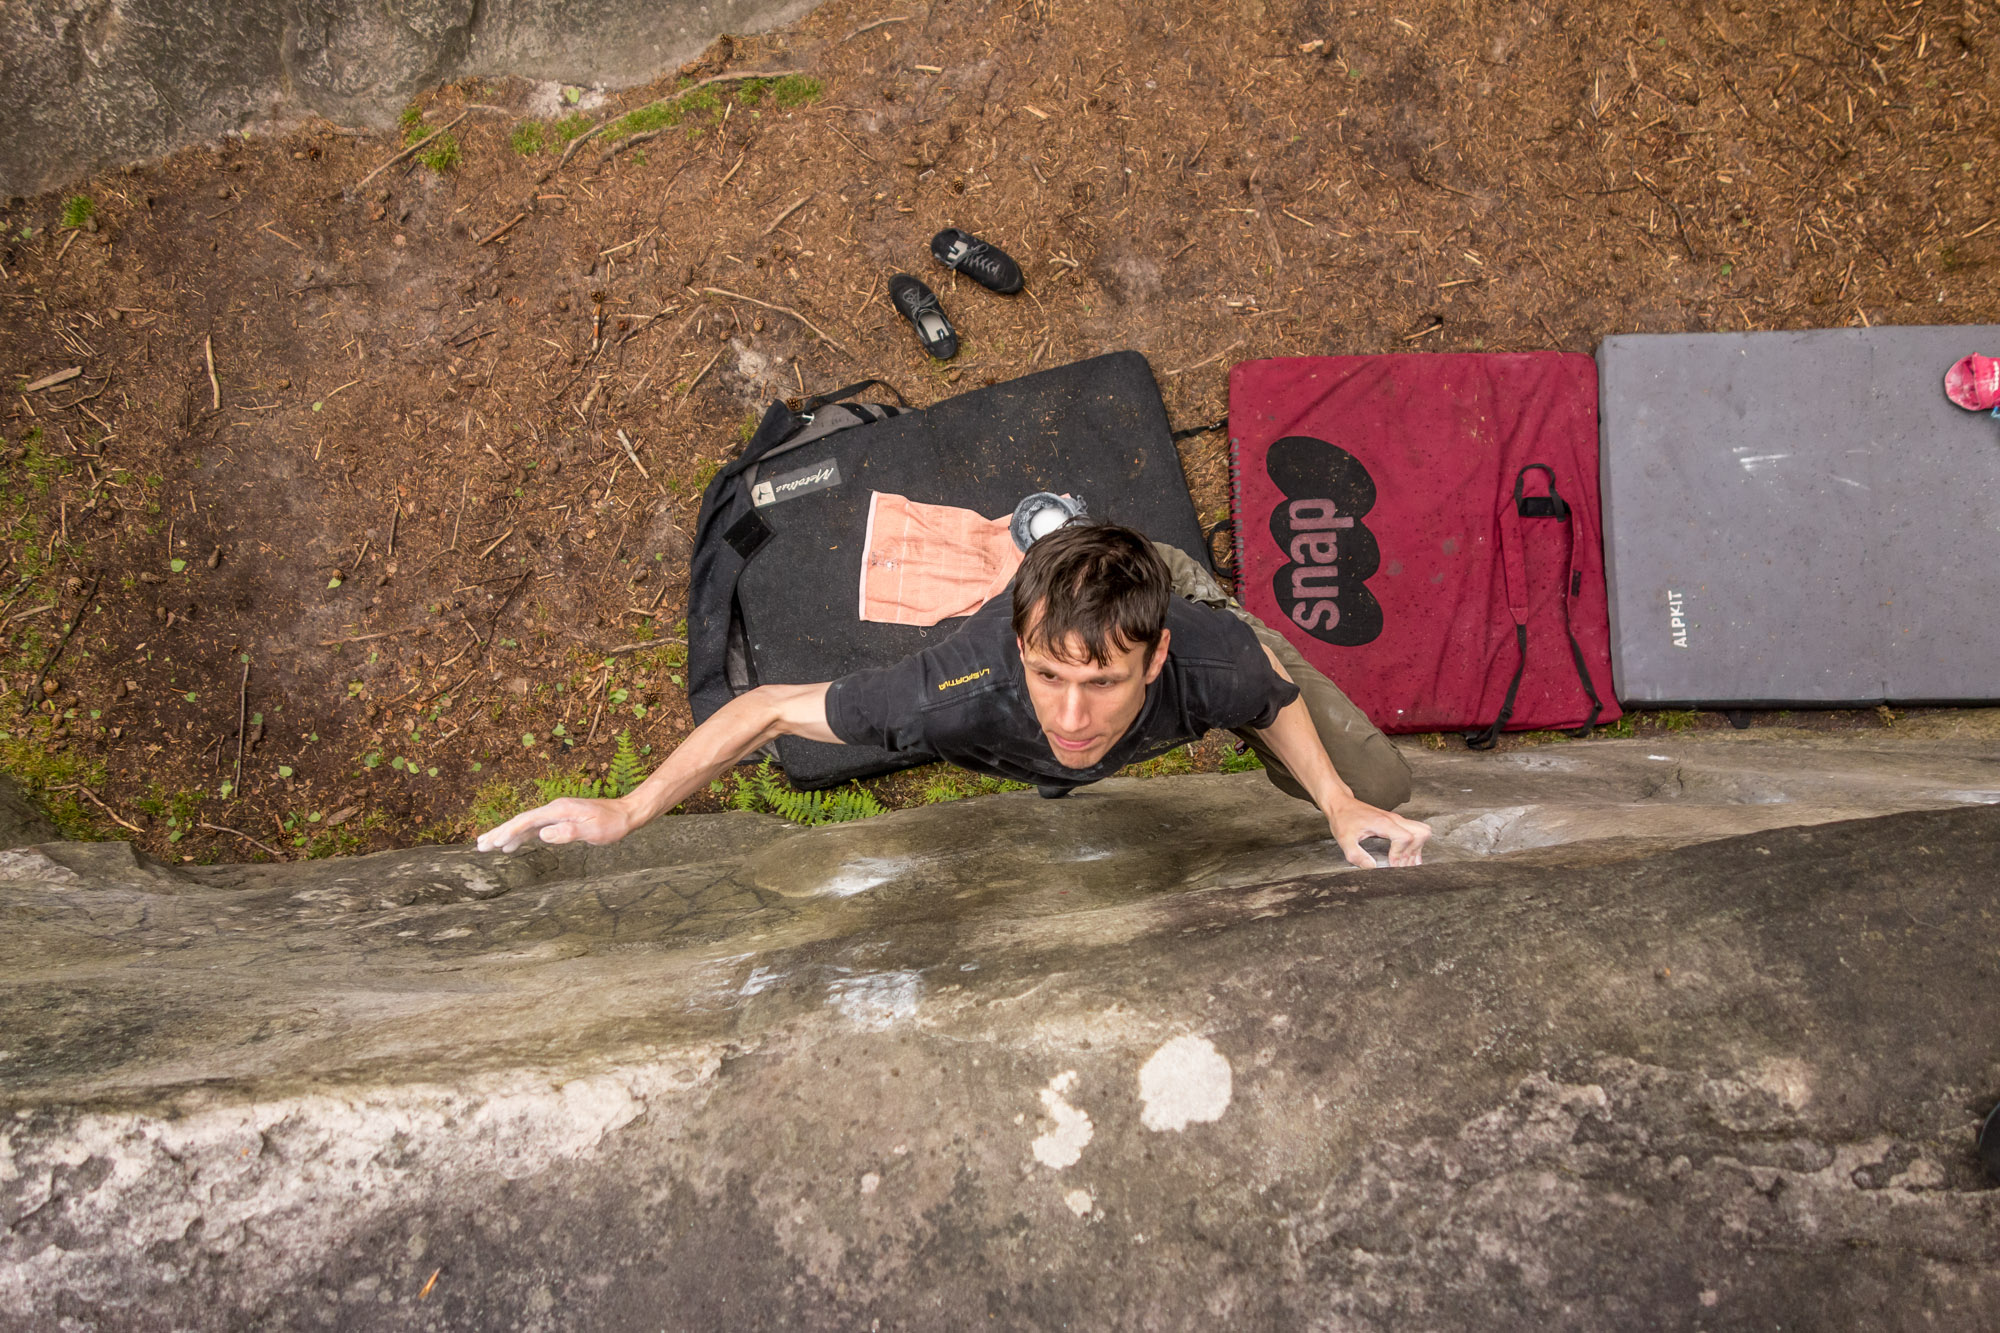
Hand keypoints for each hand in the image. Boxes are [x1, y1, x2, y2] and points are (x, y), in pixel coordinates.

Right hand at [477, 796, 637, 853]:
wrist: (626, 813)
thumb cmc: (612, 824)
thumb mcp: (593, 832)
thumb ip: (569, 833)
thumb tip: (543, 835)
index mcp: (559, 811)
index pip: (528, 821)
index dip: (510, 832)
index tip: (495, 842)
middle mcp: (554, 809)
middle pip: (521, 821)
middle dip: (499, 832)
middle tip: (480, 845)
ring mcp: (556, 814)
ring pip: (526, 824)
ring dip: (506, 834)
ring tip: (487, 845)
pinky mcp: (560, 819)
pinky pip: (535, 828)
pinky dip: (521, 836)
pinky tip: (513, 845)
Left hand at [1326, 800, 1431, 868]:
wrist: (1341, 803)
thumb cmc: (1343, 819)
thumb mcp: (1344, 840)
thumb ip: (1356, 855)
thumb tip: (1372, 868)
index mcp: (1383, 823)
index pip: (1406, 838)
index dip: (1401, 854)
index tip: (1391, 864)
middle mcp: (1394, 819)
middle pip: (1420, 834)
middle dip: (1413, 853)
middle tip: (1400, 865)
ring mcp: (1397, 820)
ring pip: (1422, 831)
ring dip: (1417, 849)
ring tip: (1405, 862)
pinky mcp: (1396, 822)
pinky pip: (1416, 831)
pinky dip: (1416, 845)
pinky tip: (1408, 856)